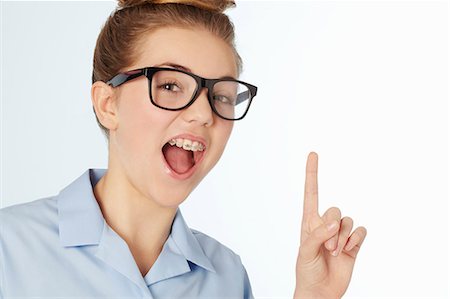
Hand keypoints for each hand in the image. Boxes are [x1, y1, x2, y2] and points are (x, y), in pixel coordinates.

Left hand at [294, 152, 366, 298]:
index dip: (312, 174)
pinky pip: (361, 231)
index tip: (313, 154)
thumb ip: (318, 233)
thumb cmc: (306, 271)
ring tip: (334, 252)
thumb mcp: (305, 251)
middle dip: (332, 229)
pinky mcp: (353, 244)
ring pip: (349, 221)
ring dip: (343, 237)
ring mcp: (340, 234)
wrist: (320, 291)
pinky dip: (356, 239)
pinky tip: (348, 250)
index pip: (311, 193)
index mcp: (309, 222)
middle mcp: (325, 224)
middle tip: (326, 246)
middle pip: (335, 209)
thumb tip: (334, 221)